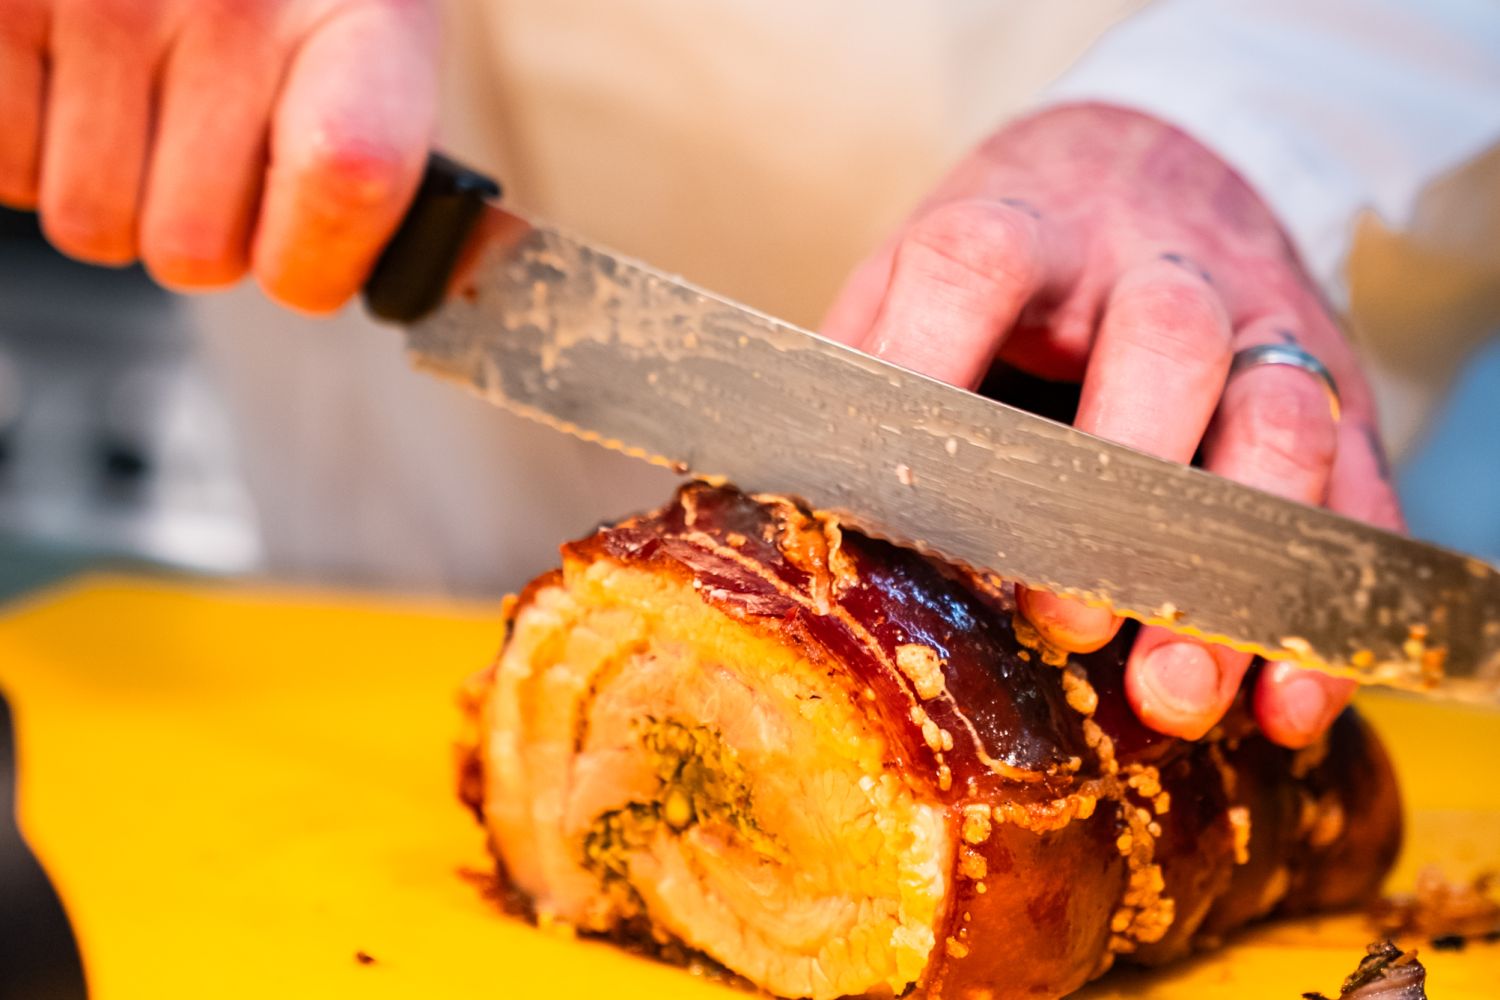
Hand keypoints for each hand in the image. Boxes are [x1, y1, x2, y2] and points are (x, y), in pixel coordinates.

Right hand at [0, 0, 437, 312]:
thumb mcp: (374, 42)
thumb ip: (381, 168)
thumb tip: (394, 273)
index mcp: (364, 15)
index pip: (348, 183)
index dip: (315, 260)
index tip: (306, 259)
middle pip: (197, 251)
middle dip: (200, 230)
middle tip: (206, 150)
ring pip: (90, 225)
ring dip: (113, 195)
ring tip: (139, 103)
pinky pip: (6, 171)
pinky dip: (31, 150)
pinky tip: (73, 80)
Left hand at [822, 103, 1404, 748]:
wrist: (1145, 166)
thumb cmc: (1008, 267)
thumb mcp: (911, 282)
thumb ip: (863, 372)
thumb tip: (773, 499)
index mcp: (1020, 228)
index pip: (974, 267)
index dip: (932, 373)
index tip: (899, 501)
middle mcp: (1146, 269)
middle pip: (1162, 342)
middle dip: (1113, 490)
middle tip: (1058, 618)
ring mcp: (1253, 325)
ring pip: (1279, 419)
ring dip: (1227, 570)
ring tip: (1170, 691)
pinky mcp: (1327, 391)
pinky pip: (1350, 493)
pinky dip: (1321, 607)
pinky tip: (1283, 701)